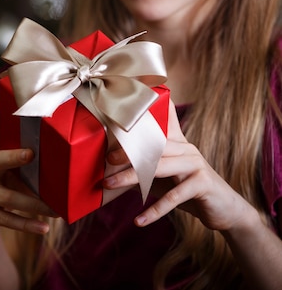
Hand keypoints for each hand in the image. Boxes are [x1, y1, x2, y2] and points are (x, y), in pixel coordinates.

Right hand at [0, 100, 56, 238]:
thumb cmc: (5, 189)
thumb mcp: (12, 176)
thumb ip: (29, 168)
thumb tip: (70, 161)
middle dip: (13, 157)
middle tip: (31, 154)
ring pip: (8, 198)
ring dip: (34, 205)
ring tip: (56, 211)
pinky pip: (6, 219)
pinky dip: (27, 225)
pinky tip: (44, 228)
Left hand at [103, 100, 255, 230]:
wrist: (225, 210)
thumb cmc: (187, 190)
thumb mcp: (162, 177)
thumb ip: (141, 170)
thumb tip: (109, 172)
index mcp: (176, 142)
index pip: (160, 122)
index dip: (144, 114)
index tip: (122, 112)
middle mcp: (186, 148)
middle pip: (151, 145)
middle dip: (127, 152)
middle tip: (106, 160)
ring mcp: (195, 163)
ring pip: (158, 167)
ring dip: (131, 177)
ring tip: (110, 185)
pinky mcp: (202, 183)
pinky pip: (174, 197)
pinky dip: (155, 211)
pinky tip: (139, 220)